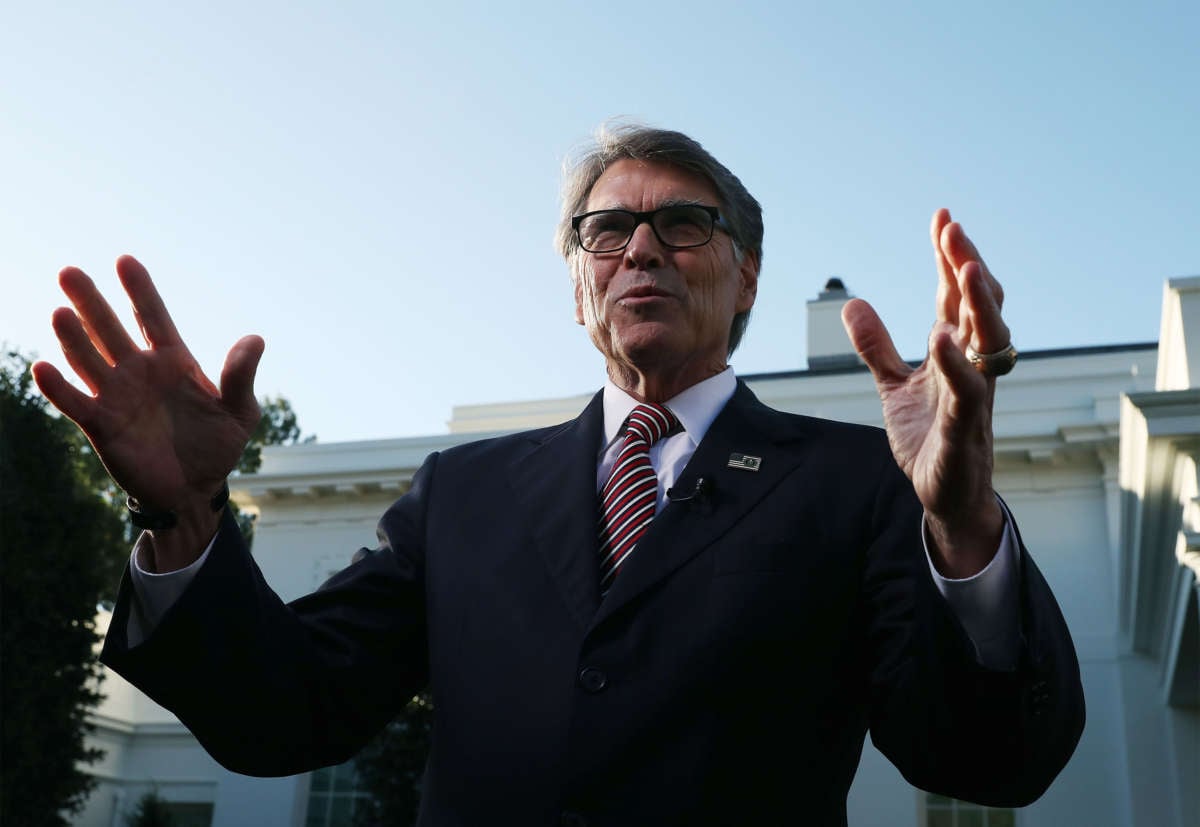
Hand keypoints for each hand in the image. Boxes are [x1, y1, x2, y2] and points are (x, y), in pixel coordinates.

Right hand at [32, 255, 263, 567]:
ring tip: (61, 312)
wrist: (195, 490)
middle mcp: (139, 371)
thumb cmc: (218, 445)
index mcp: (173, 360)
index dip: (140, 290)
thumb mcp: (239, 411)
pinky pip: (76, 402)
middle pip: (111, 329)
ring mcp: (116, 396)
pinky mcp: (101, 425)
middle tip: (71, 272)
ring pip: (88, 359)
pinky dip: (59, 387)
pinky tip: (45, 368)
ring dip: (73, 338)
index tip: (125, 261)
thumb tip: (256, 339)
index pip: (153, 317)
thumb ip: (241, 376)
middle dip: (92, 302)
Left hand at [841, 209, 1008, 577]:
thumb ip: (877, 346)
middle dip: (967, 265)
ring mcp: (974, 394)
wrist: (945, 496)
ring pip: (989, 341)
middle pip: (978, 306)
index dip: (948, 258)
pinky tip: (941, 337)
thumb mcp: (893, 386)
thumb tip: (853, 303)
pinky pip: (968, 390)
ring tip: (964, 266)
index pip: (954, 295)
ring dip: (977, 303)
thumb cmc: (930, 438)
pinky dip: (956, 363)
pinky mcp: (966, 427)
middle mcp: (973, 366)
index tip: (942, 217)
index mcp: (955, 352)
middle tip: (953, 227)